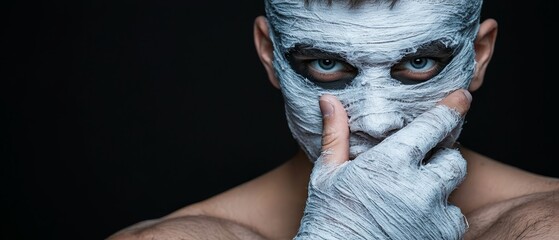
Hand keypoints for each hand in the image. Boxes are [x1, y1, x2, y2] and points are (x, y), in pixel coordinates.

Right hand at [294, 89, 471, 239]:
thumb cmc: (328, 219)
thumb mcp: (327, 173)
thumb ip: (335, 134)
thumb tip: (328, 100)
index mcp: (390, 163)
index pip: (433, 126)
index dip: (451, 108)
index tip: (460, 97)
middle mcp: (418, 186)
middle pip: (453, 157)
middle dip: (442, 156)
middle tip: (422, 164)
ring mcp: (432, 214)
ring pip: (455, 187)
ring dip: (441, 185)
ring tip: (414, 194)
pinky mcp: (440, 237)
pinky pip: (454, 218)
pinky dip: (440, 215)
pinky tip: (416, 218)